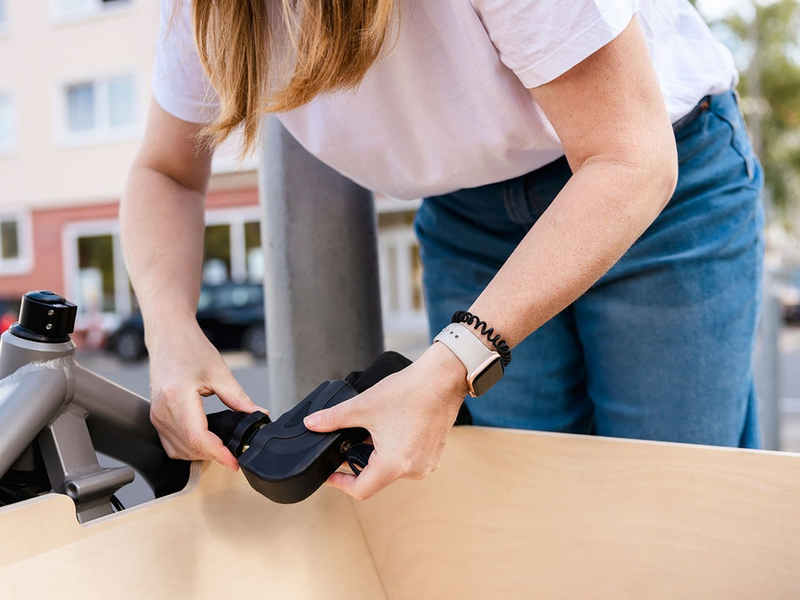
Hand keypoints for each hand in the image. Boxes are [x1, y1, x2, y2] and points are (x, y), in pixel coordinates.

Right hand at [147, 323, 265, 470]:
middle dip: (213, 454)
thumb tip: (258, 415)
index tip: (235, 462)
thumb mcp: (219, 372)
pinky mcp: (156, 416)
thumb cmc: (189, 347)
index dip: (218, 454)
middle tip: (235, 452)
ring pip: (178, 450)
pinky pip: (170, 444)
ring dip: (200, 453)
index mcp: (177, 397)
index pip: (198, 438)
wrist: (168, 336)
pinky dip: (188, 448)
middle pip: (188, 448)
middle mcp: (162, 410)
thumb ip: (239, 398)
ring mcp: (156, 415)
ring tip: (222, 447)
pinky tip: (204, 441)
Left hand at [304, 343, 467, 499]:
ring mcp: (426, 464)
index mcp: (394, 465)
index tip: (330, 474)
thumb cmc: (410, 392)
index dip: (340, 483)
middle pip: (375, 477)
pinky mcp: (433, 454)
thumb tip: (312, 423)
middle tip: (350, 440)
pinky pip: (407, 460)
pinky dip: (394, 449)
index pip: (360, 490)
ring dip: (376, 453)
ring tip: (372, 430)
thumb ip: (333, 419)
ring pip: (391, 468)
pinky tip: (391, 428)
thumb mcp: (364, 406)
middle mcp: (413, 470)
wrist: (442, 378)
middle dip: (358, 460)